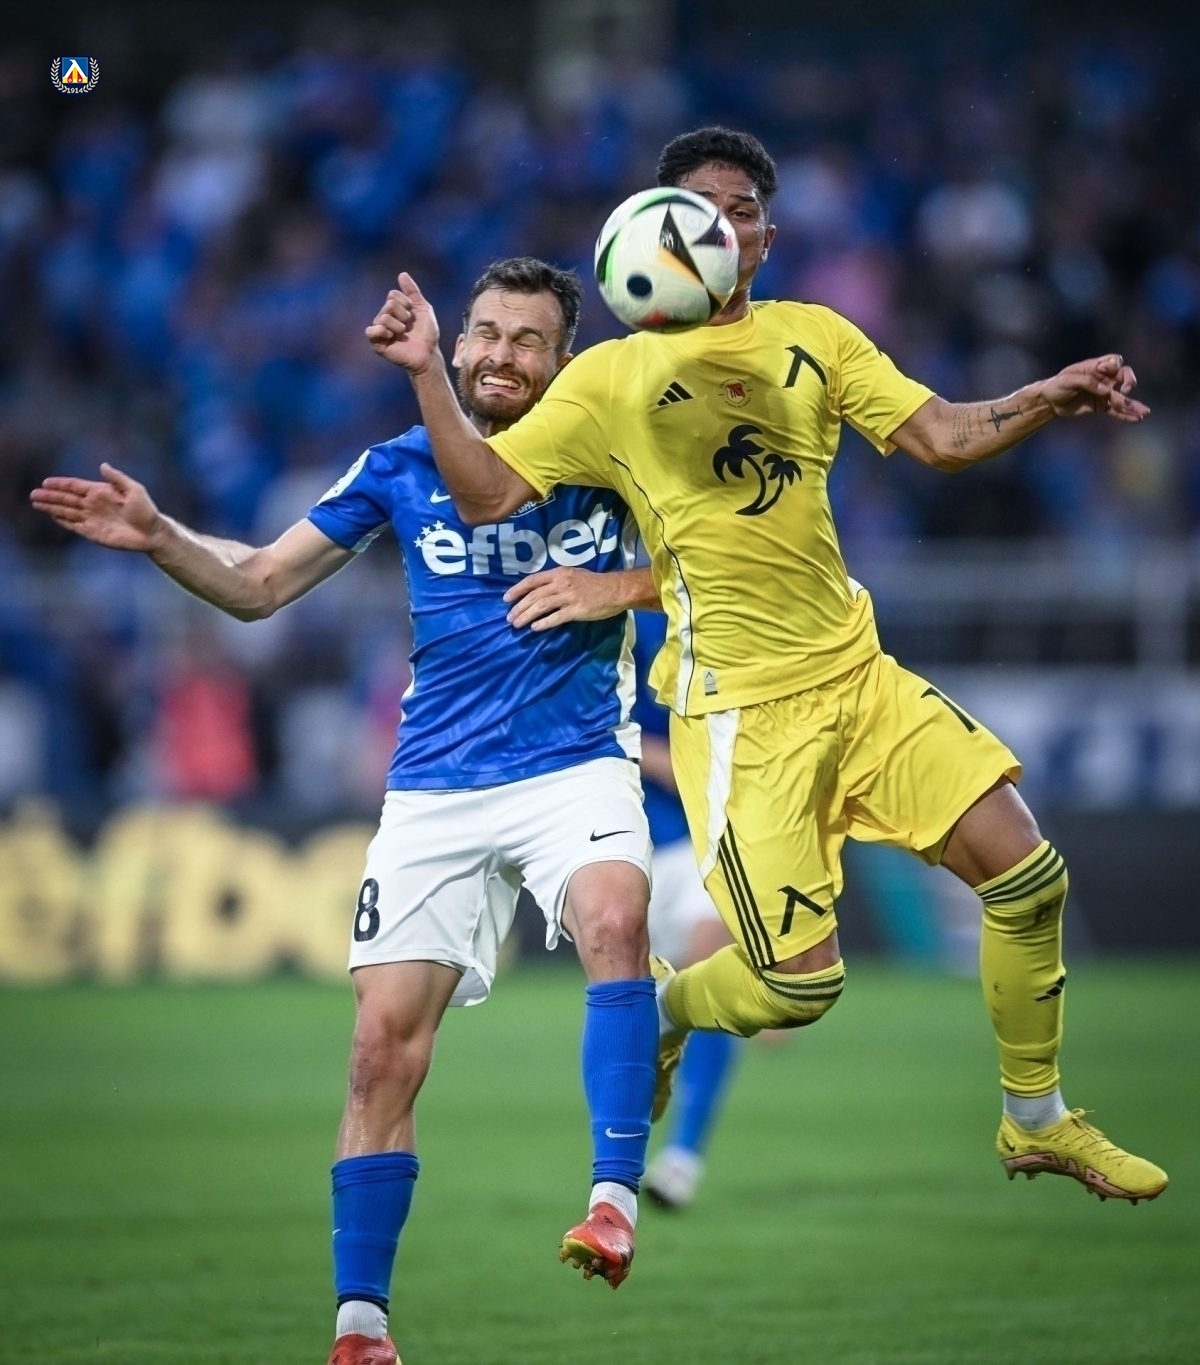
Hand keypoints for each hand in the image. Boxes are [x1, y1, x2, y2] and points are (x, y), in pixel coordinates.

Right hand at [29, 462, 163, 551]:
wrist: (152, 533)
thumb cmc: (146, 510)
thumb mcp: (134, 490)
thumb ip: (117, 479)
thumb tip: (102, 465)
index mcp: (101, 492)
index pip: (75, 486)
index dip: (60, 484)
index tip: (46, 482)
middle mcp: (93, 504)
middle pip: (66, 499)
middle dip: (50, 496)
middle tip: (33, 494)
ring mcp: (92, 518)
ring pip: (67, 511)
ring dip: (52, 508)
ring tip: (36, 504)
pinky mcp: (93, 532)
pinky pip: (74, 526)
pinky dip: (64, 521)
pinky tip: (53, 517)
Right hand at [365, 272, 440, 373]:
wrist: (428, 354)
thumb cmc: (427, 334)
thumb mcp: (423, 308)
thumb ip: (413, 292)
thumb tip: (402, 274)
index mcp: (394, 309)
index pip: (393, 295)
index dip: (406, 303)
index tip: (413, 314)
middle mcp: (385, 317)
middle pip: (389, 305)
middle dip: (403, 315)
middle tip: (408, 327)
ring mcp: (380, 331)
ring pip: (383, 317)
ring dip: (398, 326)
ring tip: (403, 335)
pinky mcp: (377, 344)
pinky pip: (370, 331)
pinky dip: (381, 331)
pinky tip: (391, 336)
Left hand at [504, 567, 626, 630]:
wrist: (615, 590)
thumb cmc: (595, 583)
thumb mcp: (573, 575)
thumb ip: (556, 581)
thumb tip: (539, 591)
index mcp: (559, 573)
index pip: (532, 580)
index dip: (517, 589)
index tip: (506, 599)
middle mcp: (561, 583)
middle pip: (534, 595)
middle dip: (519, 607)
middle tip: (509, 618)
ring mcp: (569, 597)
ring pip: (541, 606)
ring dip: (526, 616)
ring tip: (517, 624)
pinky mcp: (576, 610)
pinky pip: (556, 617)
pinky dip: (544, 623)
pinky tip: (535, 628)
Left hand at [1039, 354, 1149, 421]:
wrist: (1049, 401)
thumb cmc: (1057, 385)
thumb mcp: (1068, 380)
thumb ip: (1088, 382)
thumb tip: (1106, 390)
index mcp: (1095, 366)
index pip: (1114, 361)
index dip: (1113, 365)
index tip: (1105, 370)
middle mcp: (1104, 378)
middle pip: (1124, 376)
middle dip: (1129, 381)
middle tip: (1127, 389)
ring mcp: (1104, 393)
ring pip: (1122, 397)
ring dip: (1133, 404)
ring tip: (1145, 413)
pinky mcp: (1101, 406)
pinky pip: (1116, 411)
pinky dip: (1125, 415)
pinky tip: (1137, 420)